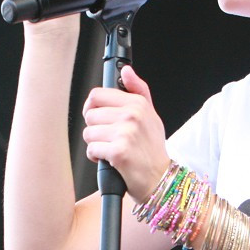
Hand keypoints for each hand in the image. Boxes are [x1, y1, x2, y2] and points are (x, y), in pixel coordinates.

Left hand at [82, 65, 171, 201]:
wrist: (160, 179)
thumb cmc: (152, 148)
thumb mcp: (151, 115)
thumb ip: (138, 90)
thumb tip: (126, 70)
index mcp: (138, 103)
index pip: (97, 95)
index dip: (92, 107)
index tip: (98, 117)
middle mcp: (132, 115)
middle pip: (90, 115)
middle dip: (95, 129)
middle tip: (110, 137)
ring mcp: (126, 133)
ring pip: (88, 133)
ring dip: (95, 144)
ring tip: (111, 148)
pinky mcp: (118, 152)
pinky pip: (92, 149)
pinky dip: (97, 157)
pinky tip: (110, 159)